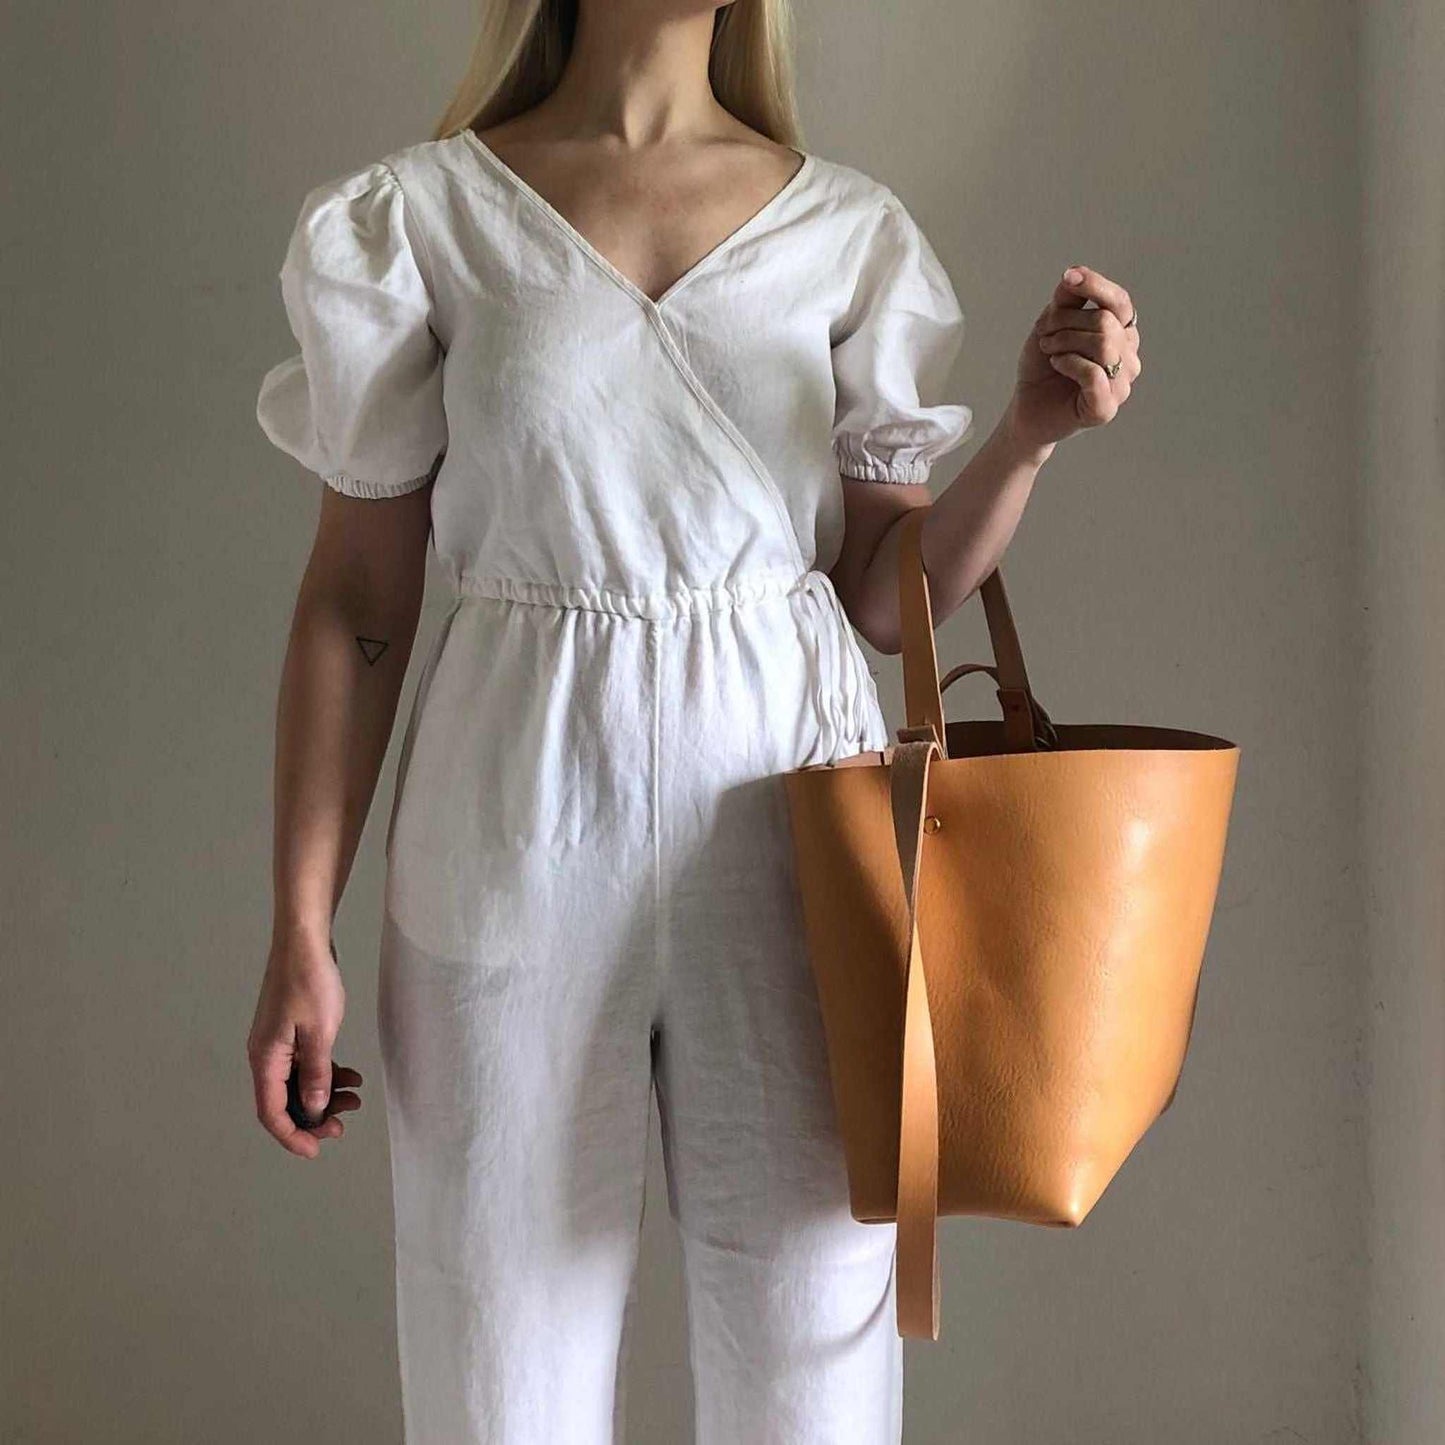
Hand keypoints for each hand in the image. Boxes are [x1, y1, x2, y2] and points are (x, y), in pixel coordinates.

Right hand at [247, 931, 362, 1158]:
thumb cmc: (309, 981)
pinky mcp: (289, 1031)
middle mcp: (265, 1055)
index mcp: (265, 1059)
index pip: (272, 1113)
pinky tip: (350, 1075)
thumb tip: (315, 1109)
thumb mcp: (320, 1033)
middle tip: (344, 1125)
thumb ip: (317, 1074)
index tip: (317, 1150)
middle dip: (314, 1118)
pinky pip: (304, 1064)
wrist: (304, 942)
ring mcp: (277, 1043)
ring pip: (298, 1084)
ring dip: (324, 1095)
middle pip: (285, 1102)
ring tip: (355, 1098)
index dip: (293, 1136)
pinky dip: (326, 1073)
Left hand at [1006, 265, 1141, 452]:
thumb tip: (1075, 273)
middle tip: (1044, 335)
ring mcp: (1121, 385)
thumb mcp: (1051, 324)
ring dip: (1065, 342)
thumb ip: (1067, 299)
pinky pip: (1094, 374)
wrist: (1027, 407)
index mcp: (1121, 334)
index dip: (1097, 286)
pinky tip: (1057, 364)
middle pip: (1106, 322)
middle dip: (1066, 322)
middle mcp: (1128, 358)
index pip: (1120, 302)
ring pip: (1104, 345)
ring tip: (1049, 350)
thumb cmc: (1043, 366)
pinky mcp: (1106, 408)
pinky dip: (1069, 363)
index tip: (1068, 277)